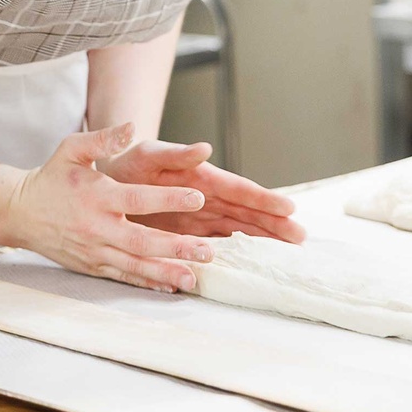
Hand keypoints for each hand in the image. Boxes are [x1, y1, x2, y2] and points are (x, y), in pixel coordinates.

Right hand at [1, 122, 216, 292]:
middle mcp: (97, 226)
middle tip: (207, 252)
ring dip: (166, 272)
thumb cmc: (52, 178)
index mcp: (97, 195)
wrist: (20, 212)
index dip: (169, 199)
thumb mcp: (71, 149)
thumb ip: (103, 139)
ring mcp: (94, 250)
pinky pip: (123, 277)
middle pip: (142, 240)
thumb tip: (132, 127)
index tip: (198, 198)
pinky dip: (146, 283)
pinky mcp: (92, 266)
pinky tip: (170, 287)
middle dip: (176, 247)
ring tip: (194, 278)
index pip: (138, 199)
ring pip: (135, 265)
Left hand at [98, 139, 304, 242]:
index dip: (263, 199)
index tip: (289, 208)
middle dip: (274, 224)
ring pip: (239, 229)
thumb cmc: (129, 163)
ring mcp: (201, 218)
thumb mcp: (149, 154)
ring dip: (264, 239)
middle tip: (301, 236)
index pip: (238, 190)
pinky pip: (220, 244)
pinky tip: (256, 264)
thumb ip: (175, 154)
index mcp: (201, 178)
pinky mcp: (189, 234)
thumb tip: (205, 147)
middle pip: (247, 212)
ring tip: (291, 250)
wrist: (111, 179)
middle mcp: (207, 198)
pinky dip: (239, 253)